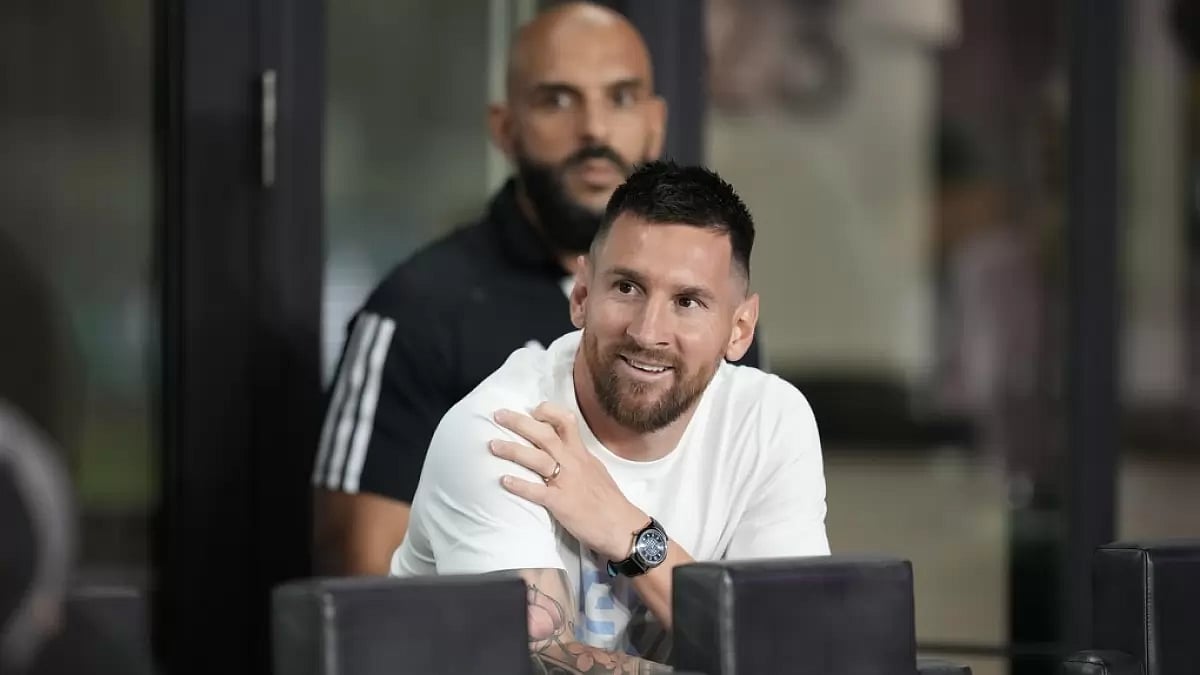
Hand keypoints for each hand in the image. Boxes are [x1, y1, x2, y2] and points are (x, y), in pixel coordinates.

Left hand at [491, 402, 647, 561]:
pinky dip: (520, 485)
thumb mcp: (596, 471)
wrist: (623, 528)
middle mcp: (573, 462)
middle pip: (545, 434)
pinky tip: (504, 481)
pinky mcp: (561, 503)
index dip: (548, 412)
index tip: (532, 410)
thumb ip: (578, 460)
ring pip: (537, 459)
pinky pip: (537, 491)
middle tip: (499, 415)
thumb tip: (562, 452)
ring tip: (493, 445)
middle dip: (520, 422)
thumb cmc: (610, 502)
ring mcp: (566, 482)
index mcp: (582, 454)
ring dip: (513, 450)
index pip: (567, 422)